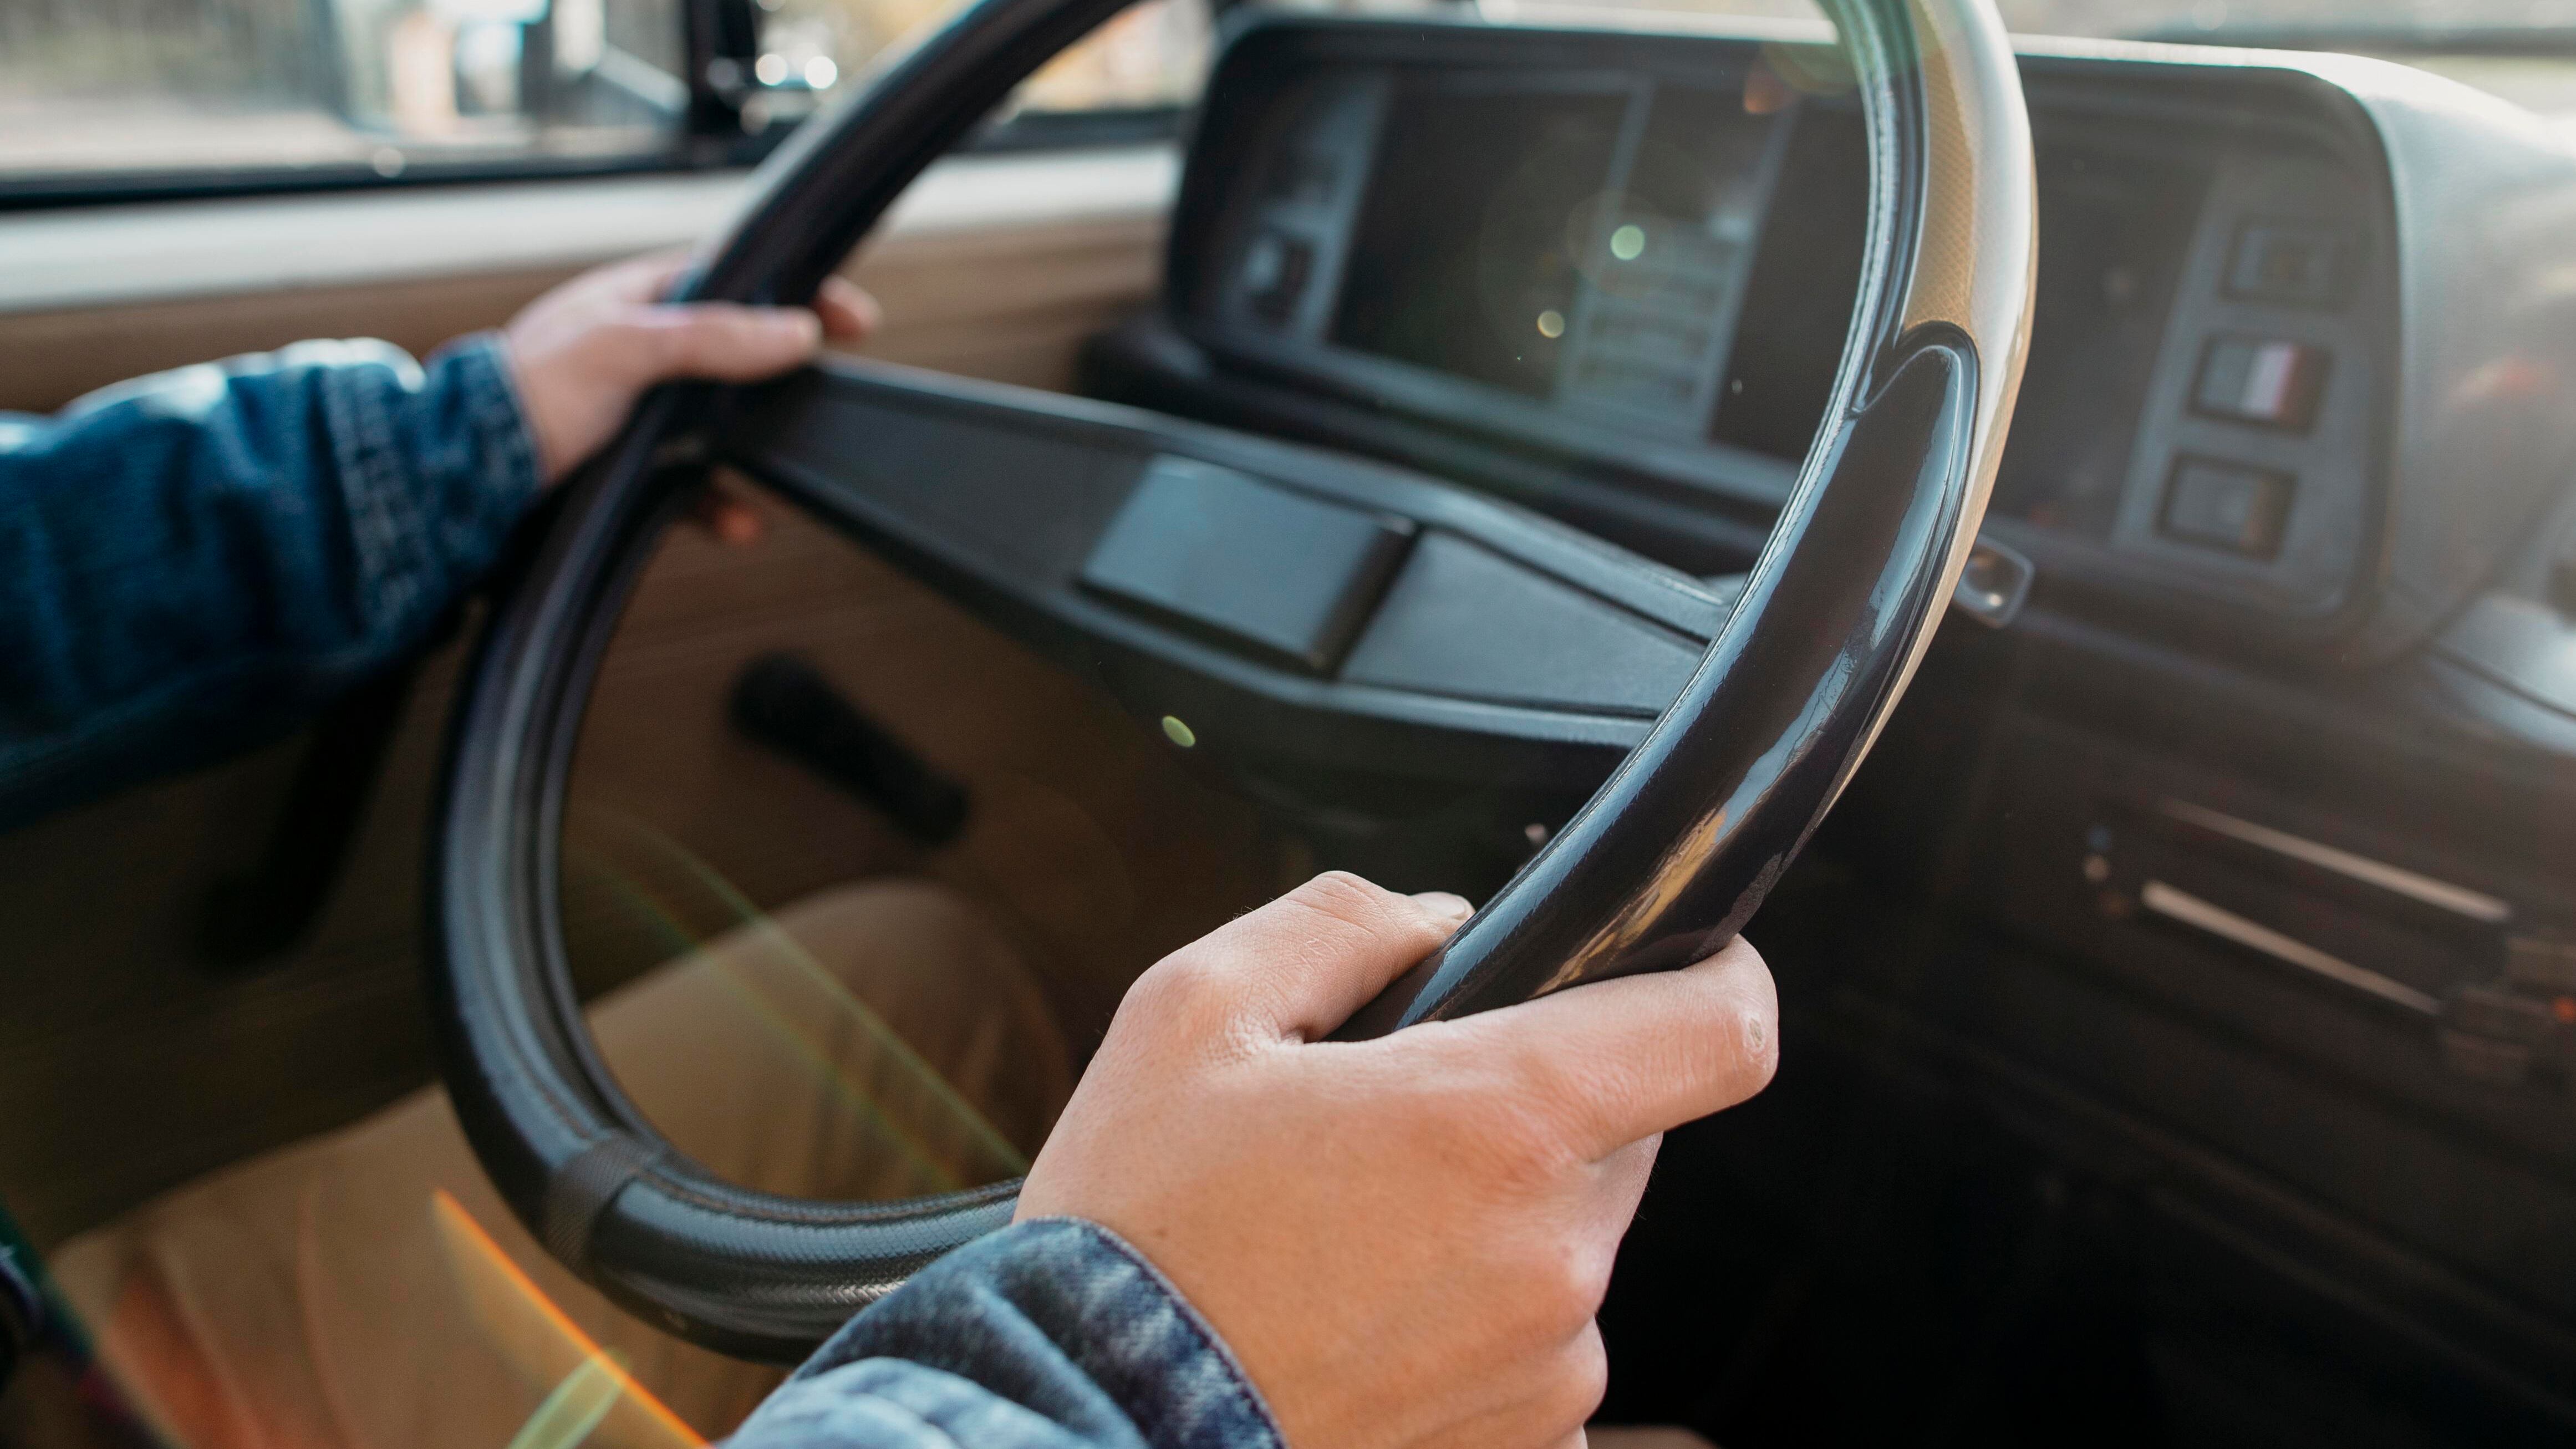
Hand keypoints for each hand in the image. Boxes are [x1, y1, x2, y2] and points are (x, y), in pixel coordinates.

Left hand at [499, 250, 877, 482]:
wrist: (463, 485)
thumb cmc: (526, 397)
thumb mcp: (624, 347)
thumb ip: (711, 337)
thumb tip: (796, 333)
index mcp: (638, 300)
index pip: (738, 279)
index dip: (797, 292)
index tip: (853, 318)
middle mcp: (641, 353)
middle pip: (738, 357)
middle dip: (786, 379)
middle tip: (834, 391)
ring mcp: (637, 414)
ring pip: (721, 428)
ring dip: (759, 453)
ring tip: (791, 467)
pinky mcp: (630, 471)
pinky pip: (695, 487)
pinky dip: (723, 505)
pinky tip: (744, 523)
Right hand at [1016, 872, 1778, 1448]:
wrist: (1082, 1426)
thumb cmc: (1134, 1233)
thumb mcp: (1192, 1015)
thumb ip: (1340, 926)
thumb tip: (1438, 920)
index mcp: (1501, 1124)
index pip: (1722, 1033)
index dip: (1719, 977)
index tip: (1686, 965)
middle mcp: (1555, 1259)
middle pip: (1622, 1136)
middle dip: (1530, 1108)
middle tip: (1390, 1124)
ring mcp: (1548, 1372)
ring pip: (1565, 1246)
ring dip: (1489, 1222)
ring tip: (1342, 1240)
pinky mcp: (1520, 1448)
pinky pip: (1531, 1349)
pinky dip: (1466, 1323)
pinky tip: (1351, 1322)